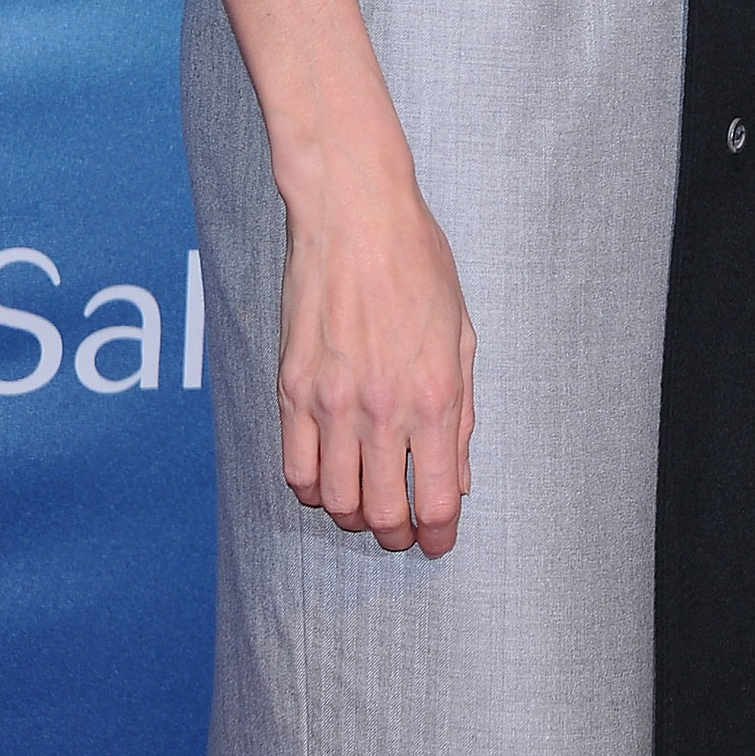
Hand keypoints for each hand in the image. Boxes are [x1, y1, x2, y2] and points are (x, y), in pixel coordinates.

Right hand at [277, 154, 475, 556]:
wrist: (354, 214)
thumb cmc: (417, 262)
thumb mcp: (462, 333)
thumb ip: (463, 412)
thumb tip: (457, 476)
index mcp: (435, 395)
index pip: (436, 499)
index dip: (439, 535)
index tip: (437, 541)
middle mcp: (383, 409)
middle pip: (383, 513)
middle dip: (396, 535)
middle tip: (402, 531)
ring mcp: (332, 403)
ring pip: (336, 501)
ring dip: (354, 516)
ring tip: (367, 505)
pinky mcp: (291, 390)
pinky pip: (294, 470)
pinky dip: (311, 489)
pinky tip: (327, 478)